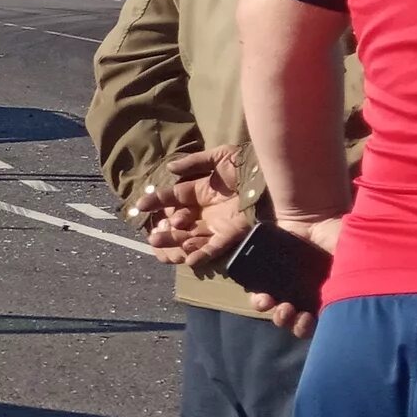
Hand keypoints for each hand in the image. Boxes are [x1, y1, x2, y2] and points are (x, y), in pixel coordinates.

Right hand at [134, 145, 248, 268]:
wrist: (276, 176)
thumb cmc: (250, 164)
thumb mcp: (221, 157)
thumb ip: (195, 162)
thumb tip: (169, 167)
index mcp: (202, 190)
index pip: (174, 197)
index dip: (157, 201)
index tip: (140, 206)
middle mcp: (208, 209)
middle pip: (180, 221)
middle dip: (165, 228)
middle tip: (152, 234)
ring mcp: (220, 223)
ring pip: (192, 236)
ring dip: (176, 242)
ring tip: (159, 244)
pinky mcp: (234, 234)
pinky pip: (215, 247)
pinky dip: (202, 254)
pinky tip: (189, 260)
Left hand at [250, 214, 345, 337]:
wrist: (315, 215)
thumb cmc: (340, 237)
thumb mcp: (350, 259)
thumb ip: (351, 281)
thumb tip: (346, 302)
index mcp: (330, 296)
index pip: (322, 322)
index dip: (314, 327)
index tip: (309, 321)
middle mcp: (309, 296)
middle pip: (300, 321)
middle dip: (295, 324)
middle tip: (293, 313)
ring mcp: (289, 287)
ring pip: (281, 312)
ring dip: (279, 316)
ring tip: (279, 307)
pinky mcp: (270, 276)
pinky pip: (262, 294)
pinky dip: (261, 301)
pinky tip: (263, 299)